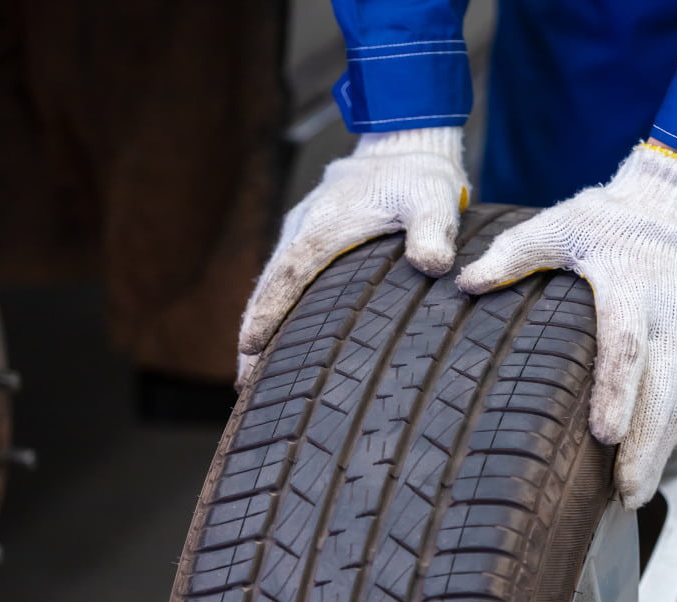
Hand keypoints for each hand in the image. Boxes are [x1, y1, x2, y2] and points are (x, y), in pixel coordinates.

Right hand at [237, 127, 469, 387]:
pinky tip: (278, 341)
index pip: (287, 276)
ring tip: (250, 375)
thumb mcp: (432, 198)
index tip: (250, 348)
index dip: (267, 313)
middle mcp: (303, 231)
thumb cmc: (418, 175)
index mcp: (323, 226)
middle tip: (243, 381)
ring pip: (271, 287)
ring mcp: (303, 235)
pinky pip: (284, 280)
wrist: (404, 145)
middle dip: (253, 334)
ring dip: (260, 326)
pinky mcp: (311, 241)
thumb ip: (433, 230)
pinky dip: (275, 310)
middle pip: (267, 289)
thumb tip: (433, 266)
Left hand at [458, 143, 676, 507]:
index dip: (618, 392)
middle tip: (626, 492)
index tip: (605, 433)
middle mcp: (673, 316)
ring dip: (661, 450)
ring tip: (634, 493)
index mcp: (632, 287)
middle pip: (664, 390)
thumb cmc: (608, 221)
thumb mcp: (557, 226)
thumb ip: (513, 255)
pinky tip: (650, 464)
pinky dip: (674, 434)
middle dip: (645, 445)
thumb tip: (463, 283)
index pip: (627, 347)